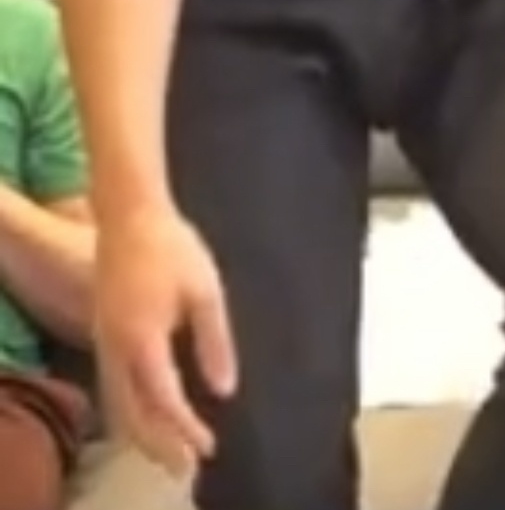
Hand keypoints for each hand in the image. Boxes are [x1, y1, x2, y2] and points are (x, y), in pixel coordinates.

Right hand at [95, 207, 236, 474]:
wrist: (131, 213)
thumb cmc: (174, 247)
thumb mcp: (205, 292)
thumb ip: (215, 342)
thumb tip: (225, 388)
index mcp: (143, 339)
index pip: (163, 400)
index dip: (185, 428)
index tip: (209, 446)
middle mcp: (116, 348)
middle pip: (132, 414)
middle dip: (159, 444)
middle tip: (188, 467)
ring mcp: (103, 340)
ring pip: (116, 404)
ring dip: (141, 433)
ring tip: (168, 451)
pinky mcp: (102, 331)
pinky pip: (110, 386)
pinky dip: (127, 411)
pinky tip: (145, 413)